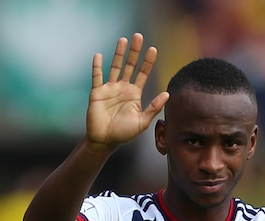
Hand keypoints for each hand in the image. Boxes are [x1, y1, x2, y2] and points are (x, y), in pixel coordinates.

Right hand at [86, 33, 168, 147]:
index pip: (143, 73)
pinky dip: (97, 66)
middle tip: (138, 36)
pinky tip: (98, 55)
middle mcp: (123, 88)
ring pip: (115, 67)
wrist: (105, 140)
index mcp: (134, 94)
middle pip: (130, 65)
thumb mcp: (142, 121)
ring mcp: (110, 89)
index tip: (153, 49)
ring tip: (123, 40)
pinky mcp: (97, 92)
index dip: (148, 62)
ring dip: (119, 53)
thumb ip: (154, 107)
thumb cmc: (124, 133)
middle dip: (134, 52)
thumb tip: (167, 94)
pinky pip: (97, 77)